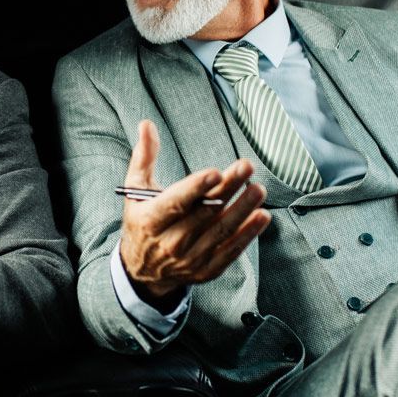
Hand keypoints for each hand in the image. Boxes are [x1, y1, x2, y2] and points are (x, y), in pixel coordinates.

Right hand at [119, 120, 270, 301]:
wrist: (143, 272)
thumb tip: (146, 125)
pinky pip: (230, 251)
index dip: (196, 188)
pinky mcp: (206, 270)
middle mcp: (171, 242)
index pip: (175, 202)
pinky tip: (261, 217)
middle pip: (204, 212)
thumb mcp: (135, 191)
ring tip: (259, 190)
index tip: (215, 173)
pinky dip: (247, 235)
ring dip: (242, 210)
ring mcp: (190, 259)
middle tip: (246, 167)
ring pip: (221, 231)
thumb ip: (144, 158)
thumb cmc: (141, 222)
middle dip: (227, 189)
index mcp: (151, 220)